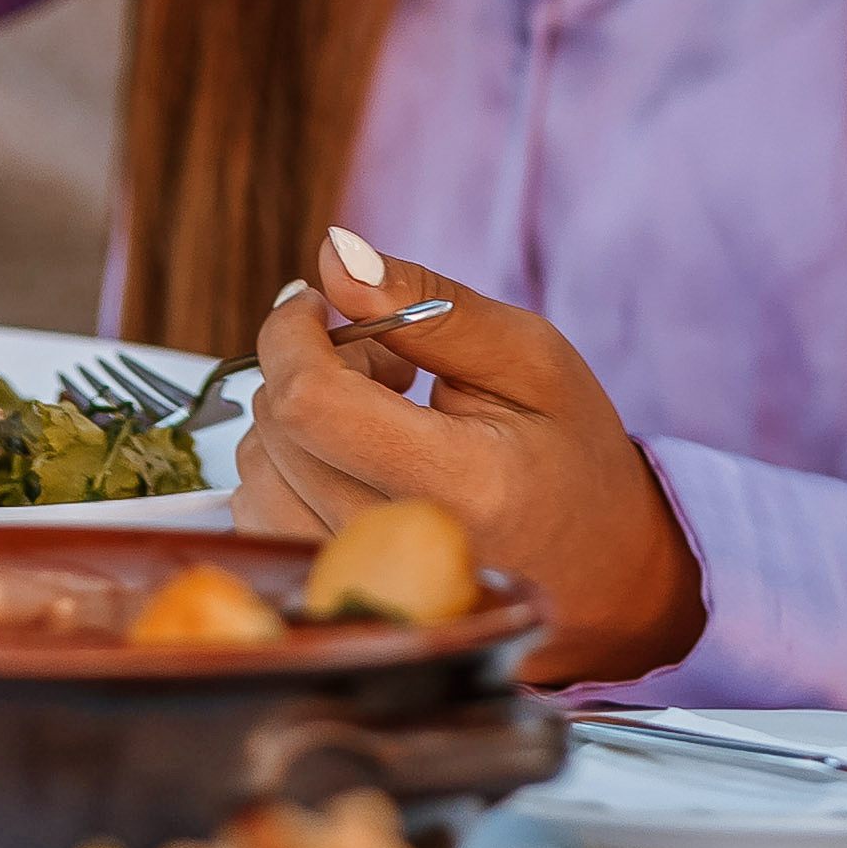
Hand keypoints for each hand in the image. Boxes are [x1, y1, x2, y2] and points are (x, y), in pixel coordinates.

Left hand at [229, 232, 703, 682]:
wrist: (593, 566)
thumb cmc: (569, 455)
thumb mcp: (528, 354)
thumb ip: (425, 302)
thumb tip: (333, 254)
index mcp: (460, 484)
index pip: (311, 402)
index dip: (292, 333)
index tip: (321, 304)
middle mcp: (399, 548)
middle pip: (278, 428)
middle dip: (311, 366)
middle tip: (388, 362)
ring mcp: (359, 583)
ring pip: (254, 470)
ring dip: (296, 420)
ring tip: (378, 414)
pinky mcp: (328, 593)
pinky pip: (253, 512)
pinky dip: (287, 467)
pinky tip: (349, 460)